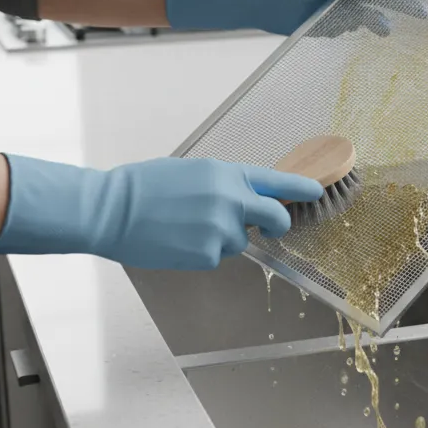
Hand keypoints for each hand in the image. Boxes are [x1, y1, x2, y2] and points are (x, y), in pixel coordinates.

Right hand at [0, 155, 323, 269]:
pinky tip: (179, 241)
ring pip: (240, 240)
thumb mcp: (191, 172)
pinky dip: (202, 252)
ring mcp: (221, 228)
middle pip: (276, 216)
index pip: (276, 180)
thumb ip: (223, 183)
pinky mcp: (209, 254)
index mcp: (226, 173)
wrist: (110, 210)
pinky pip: (217, 256)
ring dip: (223, 238)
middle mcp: (231, 199)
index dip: (301, 188)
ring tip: (187, 227)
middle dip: (279, 223)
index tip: (317, 191)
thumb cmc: (144, 187)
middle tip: (273, 226)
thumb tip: (245, 196)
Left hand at [165, 0, 427, 36]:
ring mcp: (345, 5)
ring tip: (387, 29)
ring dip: (385, 20)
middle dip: (406, 0)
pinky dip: (368, 32)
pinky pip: (358, 28)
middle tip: (424, 13)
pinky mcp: (335, 24)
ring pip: (374, 13)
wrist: (260, 0)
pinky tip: (373, 36)